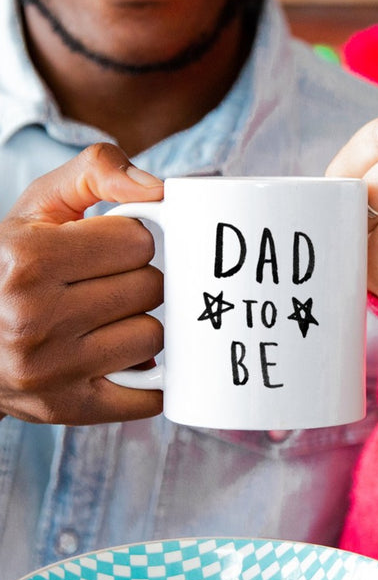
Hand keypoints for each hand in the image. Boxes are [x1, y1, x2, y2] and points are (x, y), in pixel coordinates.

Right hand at [0, 143, 164, 423]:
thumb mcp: (40, 205)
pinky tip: (125, 361)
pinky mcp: (65, 408)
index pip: (139, 242)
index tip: (108, 248)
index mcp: (28, 259)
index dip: (130, 241)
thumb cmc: (10, 262)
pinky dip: (151, 382)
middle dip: (137, 280)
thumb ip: (98, 171)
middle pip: (151, 288)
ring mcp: (49, 370)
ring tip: (104, 320)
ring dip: (140, 325)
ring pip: (154, 337)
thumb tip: (160, 189)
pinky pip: (148, 398)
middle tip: (105, 284)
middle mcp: (33, 317)